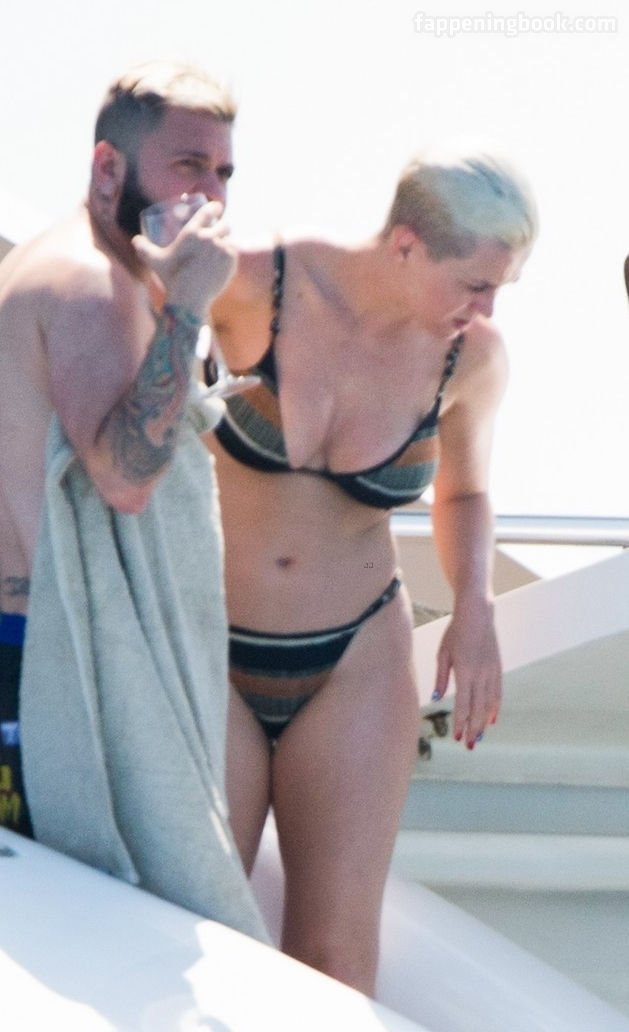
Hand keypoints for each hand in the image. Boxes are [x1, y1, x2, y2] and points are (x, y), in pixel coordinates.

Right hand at [132, 201, 235, 314]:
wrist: (189, 299)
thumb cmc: (171, 278)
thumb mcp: (155, 261)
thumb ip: (144, 249)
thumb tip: (135, 240)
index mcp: (192, 232)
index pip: (209, 210)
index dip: (215, 207)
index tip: (217, 208)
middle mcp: (209, 237)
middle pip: (224, 225)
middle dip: (222, 228)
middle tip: (218, 234)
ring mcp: (222, 249)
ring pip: (230, 241)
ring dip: (226, 243)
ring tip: (221, 251)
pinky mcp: (231, 261)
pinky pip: (234, 254)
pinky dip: (229, 257)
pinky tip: (226, 261)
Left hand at [432, 599, 501, 748]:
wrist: (478, 613)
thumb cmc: (455, 632)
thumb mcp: (443, 653)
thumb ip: (441, 677)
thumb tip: (436, 698)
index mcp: (465, 671)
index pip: (462, 704)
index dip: (460, 722)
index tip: (456, 737)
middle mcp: (481, 674)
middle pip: (478, 708)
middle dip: (473, 729)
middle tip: (469, 745)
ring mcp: (492, 671)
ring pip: (490, 704)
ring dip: (484, 722)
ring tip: (479, 737)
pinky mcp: (498, 668)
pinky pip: (498, 693)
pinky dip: (495, 708)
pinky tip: (492, 719)